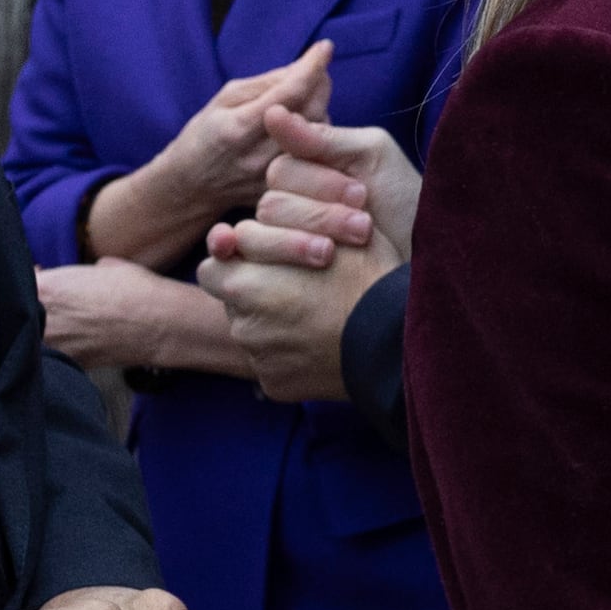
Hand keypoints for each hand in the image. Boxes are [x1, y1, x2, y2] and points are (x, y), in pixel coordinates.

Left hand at [34, 258, 236, 375]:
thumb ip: (73, 274)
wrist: (160, 324)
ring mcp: (53, 345)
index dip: (27, 279)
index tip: (37, 276)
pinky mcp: (69, 364)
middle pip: (19, 310)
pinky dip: (57, 348)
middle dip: (30, 303)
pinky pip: (51, 354)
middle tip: (52, 301)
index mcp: (46, 287)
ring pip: (31, 335)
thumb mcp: (101, 266)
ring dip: (41, 328)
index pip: (15, 281)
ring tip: (67, 322)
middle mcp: (42, 318)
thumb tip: (70, 279)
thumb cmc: (134, 290)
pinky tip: (77, 340)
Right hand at [83, 42, 333, 266]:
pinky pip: (316, 153)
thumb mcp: (223, 100)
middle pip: (312, 112)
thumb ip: (265, 83)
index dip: (311, 67)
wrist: (190, 189)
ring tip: (304, 99)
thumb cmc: (204, 136)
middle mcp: (260, 155)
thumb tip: (304, 66)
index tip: (325, 47)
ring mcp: (276, 176)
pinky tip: (304, 124)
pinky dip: (317, 132)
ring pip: (319, 132)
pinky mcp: (287, 187)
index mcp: (238, 128)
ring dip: (319, 107)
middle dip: (319, 85)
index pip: (289, 93)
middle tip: (313, 73)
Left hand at [199, 215, 401, 406]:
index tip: (270, 257)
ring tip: (316, 314)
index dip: (241, 256)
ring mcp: (258, 359)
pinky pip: (274, 363)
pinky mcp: (275, 384)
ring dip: (273, 321)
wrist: (395, 343)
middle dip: (253, 289)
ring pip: (253, 331)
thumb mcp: (326, 228)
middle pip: (231, 299)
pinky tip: (322, 343)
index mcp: (242, 284)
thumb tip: (230, 233)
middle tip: (293, 284)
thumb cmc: (366, 276)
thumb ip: (271, 225)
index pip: (215, 264)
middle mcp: (242, 325)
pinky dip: (291, 353)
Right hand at [249, 103, 420, 268]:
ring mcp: (280, 242)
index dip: (319, 183)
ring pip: (259, 234)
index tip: (362, 194)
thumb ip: (323, 138)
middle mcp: (287, 205)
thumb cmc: (403, 204)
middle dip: (319, 214)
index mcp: (305, 172)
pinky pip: (245, 262)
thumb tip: (271, 113)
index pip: (283, 170)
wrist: (424, 260)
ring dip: (302, 240)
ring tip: (348, 247)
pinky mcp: (278, 276)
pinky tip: (271, 255)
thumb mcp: (372, 158)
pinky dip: (251, 255)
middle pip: (271, 203)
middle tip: (364, 225)